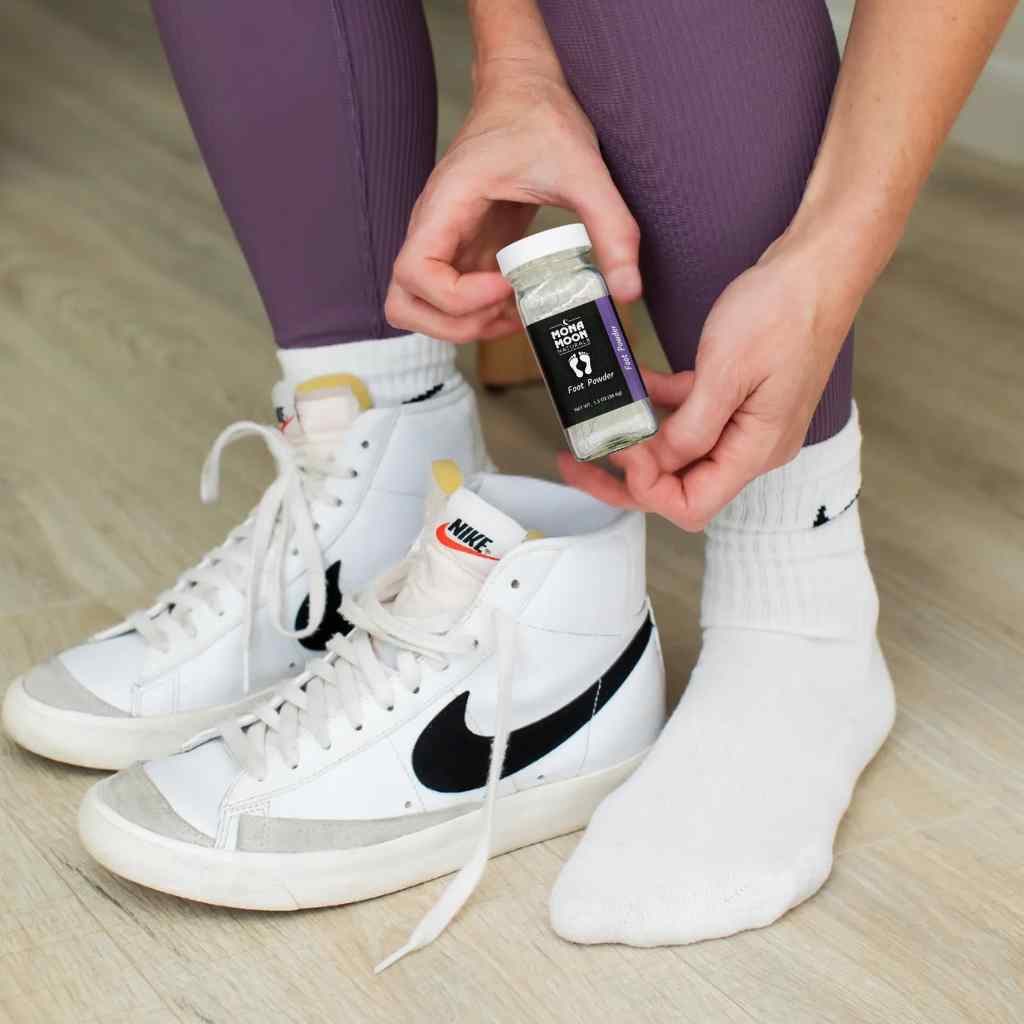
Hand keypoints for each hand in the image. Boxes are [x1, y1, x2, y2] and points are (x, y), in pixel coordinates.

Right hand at [385, 64, 640, 342]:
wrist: (525, 91)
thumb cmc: (540, 118)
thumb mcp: (584, 169)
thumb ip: (612, 228)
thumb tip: (627, 290)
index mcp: (445, 204)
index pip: (413, 274)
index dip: (456, 298)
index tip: (506, 285)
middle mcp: (433, 229)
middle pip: (404, 303)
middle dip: (456, 324)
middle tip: (507, 308)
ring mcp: (443, 243)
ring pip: (418, 309)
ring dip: (463, 326)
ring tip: (512, 312)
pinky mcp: (462, 252)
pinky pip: (448, 302)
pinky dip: (477, 317)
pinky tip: (518, 303)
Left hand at [559, 236, 858, 530]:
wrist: (819, 266)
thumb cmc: (784, 311)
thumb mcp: (726, 371)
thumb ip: (689, 429)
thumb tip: (653, 465)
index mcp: (756, 450)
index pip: (691, 504)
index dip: (647, 487)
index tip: (620, 449)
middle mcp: (752, 447)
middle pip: (678, 486)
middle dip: (626, 479)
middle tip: (577, 464)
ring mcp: (745, 424)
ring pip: (679, 453)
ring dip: (637, 443)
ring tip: (593, 428)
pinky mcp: (738, 399)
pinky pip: (690, 417)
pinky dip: (659, 407)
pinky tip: (633, 387)